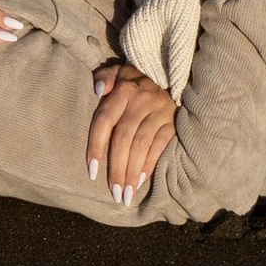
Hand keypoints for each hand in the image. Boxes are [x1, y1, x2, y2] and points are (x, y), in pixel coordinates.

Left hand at [87, 61, 178, 205]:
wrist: (172, 73)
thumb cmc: (137, 80)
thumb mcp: (120, 71)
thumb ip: (104, 77)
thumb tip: (97, 91)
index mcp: (123, 89)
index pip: (104, 120)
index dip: (96, 147)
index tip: (91, 173)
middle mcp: (141, 99)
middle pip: (123, 138)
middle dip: (116, 168)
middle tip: (113, 193)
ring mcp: (159, 110)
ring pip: (141, 145)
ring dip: (131, 172)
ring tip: (125, 194)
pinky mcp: (174, 120)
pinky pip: (160, 145)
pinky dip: (149, 164)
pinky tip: (140, 181)